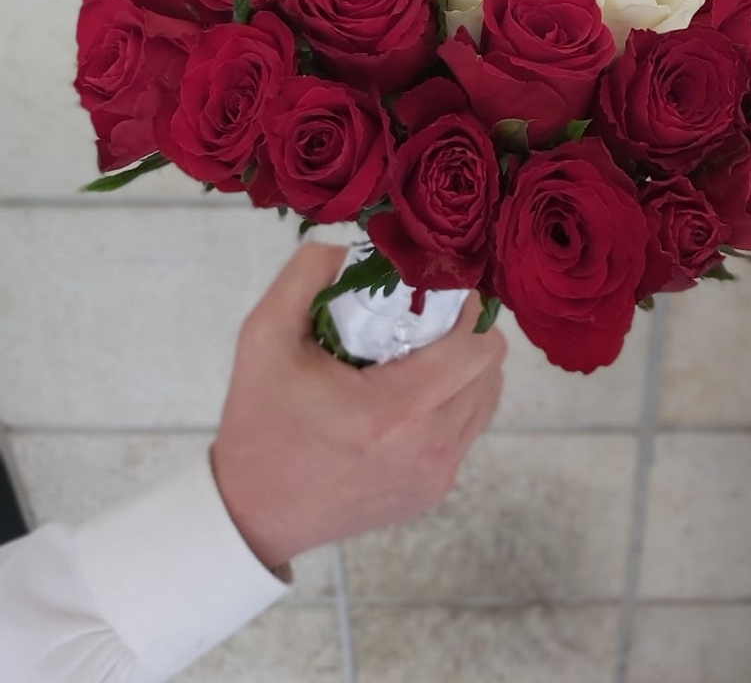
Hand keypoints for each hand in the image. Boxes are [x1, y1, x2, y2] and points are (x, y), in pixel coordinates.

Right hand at [211, 242, 506, 570]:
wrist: (252, 512)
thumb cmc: (260, 421)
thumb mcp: (264, 337)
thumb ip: (305, 276)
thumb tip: (351, 245)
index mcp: (391, 412)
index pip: (475, 347)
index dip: (468, 309)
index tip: (441, 289)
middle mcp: (426, 448)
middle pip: (490, 369)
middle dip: (469, 332)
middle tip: (430, 316)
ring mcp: (435, 475)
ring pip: (487, 397)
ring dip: (466, 366)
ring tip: (422, 352)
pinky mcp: (434, 491)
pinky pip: (469, 427)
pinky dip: (455, 400)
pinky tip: (413, 390)